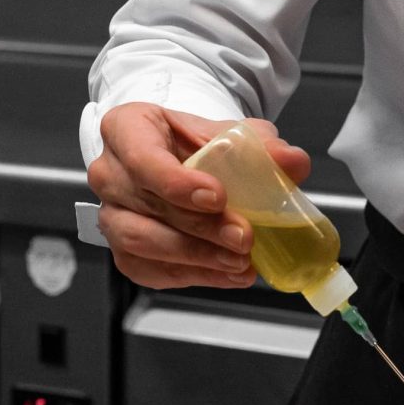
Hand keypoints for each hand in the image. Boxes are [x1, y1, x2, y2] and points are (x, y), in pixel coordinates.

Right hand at [87, 105, 310, 292]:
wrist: (185, 162)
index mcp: (127, 129)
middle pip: (145, 205)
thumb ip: (263, 146)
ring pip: (141, 242)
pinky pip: (149, 270)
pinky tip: (227, 273)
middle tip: (243, 237)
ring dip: (195, 256)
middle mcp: (110, 172)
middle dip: (199, 226)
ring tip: (239, 260)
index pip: (141, 156)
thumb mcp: (232, 133)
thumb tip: (293, 163)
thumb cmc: (198, 143)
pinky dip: (193, 275)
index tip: (217, 197)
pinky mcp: (123, 250)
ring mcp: (112, 213)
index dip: (175, 182)